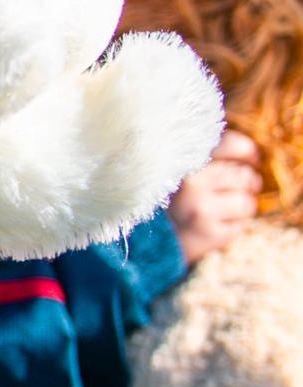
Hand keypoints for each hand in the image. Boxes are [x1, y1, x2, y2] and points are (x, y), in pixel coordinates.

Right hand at [168, 130, 260, 264]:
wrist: (136, 241)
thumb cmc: (157, 200)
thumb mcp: (170, 168)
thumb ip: (200, 154)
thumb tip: (247, 151)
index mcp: (183, 159)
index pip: (233, 145)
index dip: (247, 152)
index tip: (250, 159)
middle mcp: (193, 181)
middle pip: (245, 176)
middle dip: (246, 184)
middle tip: (233, 189)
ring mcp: (201, 209)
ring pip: (247, 203)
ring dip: (239, 207)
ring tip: (220, 210)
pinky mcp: (209, 234)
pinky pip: (240, 226)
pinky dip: (231, 227)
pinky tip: (211, 226)